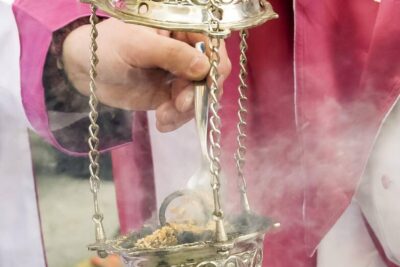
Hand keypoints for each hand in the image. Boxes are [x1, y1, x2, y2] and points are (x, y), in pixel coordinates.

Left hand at [62, 18, 230, 131]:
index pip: (211, 44)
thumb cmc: (106, 47)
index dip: (213, 64)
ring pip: (198, 95)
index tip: (205, 83)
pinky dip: (176, 118)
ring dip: (185, 110)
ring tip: (164, 117)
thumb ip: (172, 55)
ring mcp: (178, 75)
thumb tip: (205, 68)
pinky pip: (183, 110)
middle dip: (196, 93)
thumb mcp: (137, 46)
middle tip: (179, 105)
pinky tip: (162, 122)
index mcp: (180, 29)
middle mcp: (184, 52)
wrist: (83, 71)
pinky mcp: (169, 95)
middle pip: (208, 74)